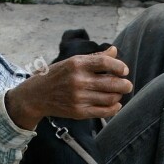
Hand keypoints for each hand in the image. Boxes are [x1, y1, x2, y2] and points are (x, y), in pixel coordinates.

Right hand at [6, 46, 132, 129]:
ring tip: (118, 93)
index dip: (119, 66)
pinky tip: (115, 104)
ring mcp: (78, 98)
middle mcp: (78, 81)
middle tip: (127, 84)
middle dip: (125, 84)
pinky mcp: (78, 112)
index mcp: (76, 64)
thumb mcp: (72, 62)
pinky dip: (114, 108)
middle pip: (112, 83)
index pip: (105, 62)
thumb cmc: (57, 75)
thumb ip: (95, 58)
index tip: (124, 70)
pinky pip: (103, 112)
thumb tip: (115, 51)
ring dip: (119, 96)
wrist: (36, 96)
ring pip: (110, 98)